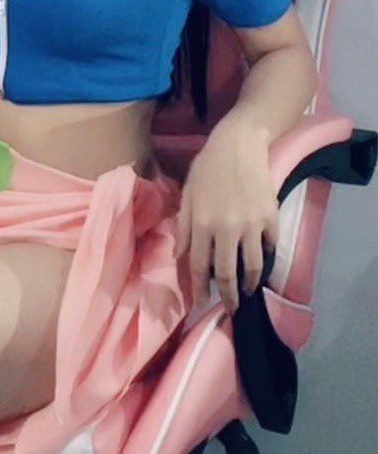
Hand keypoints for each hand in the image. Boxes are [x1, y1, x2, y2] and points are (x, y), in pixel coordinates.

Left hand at [173, 120, 278, 314]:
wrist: (240, 144)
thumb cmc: (207, 167)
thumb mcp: (188, 195)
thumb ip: (184, 228)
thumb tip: (181, 257)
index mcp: (202, 223)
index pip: (199, 266)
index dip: (199, 289)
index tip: (200, 304)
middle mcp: (227, 228)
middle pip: (228, 274)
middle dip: (228, 297)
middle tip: (230, 309)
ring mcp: (252, 224)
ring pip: (253, 266)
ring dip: (250, 284)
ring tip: (247, 292)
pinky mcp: (271, 217)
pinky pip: (270, 246)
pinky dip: (266, 258)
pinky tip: (261, 263)